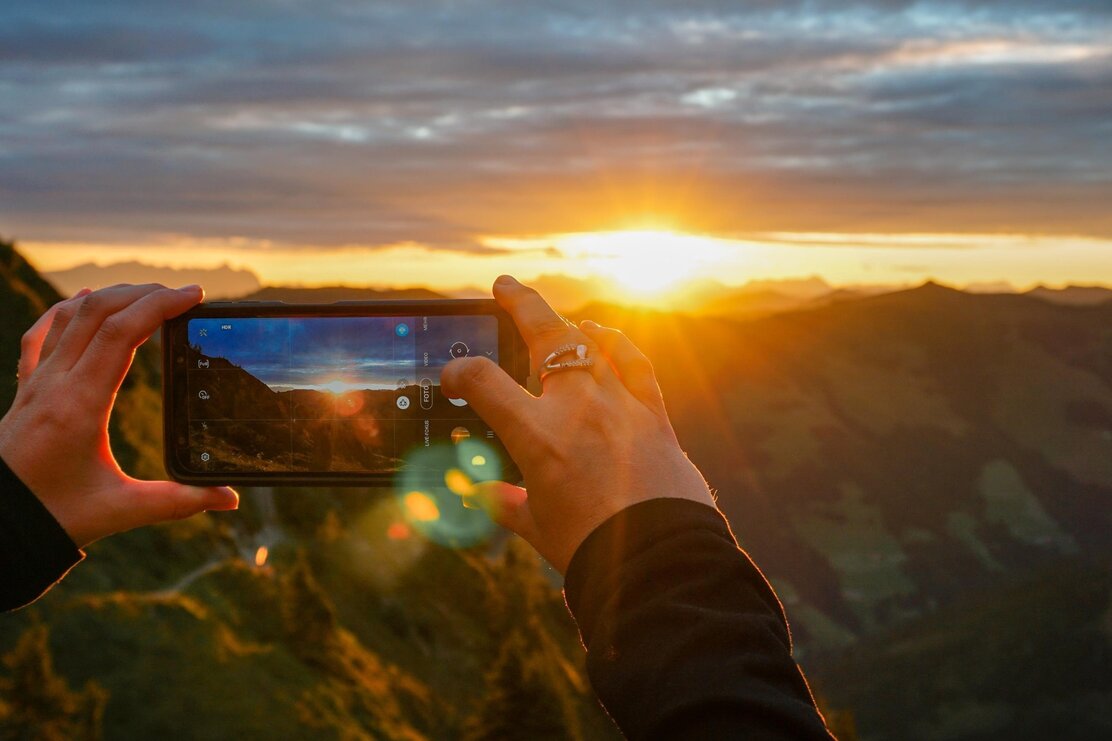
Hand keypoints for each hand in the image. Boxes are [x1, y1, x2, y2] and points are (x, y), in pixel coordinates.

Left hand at [0, 284, 237, 547]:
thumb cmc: (54, 516)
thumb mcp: (121, 510)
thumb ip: (179, 502)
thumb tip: (229, 499)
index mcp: (79, 405)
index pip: (121, 333)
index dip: (160, 306)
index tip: (194, 297)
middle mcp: (54, 384)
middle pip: (98, 312)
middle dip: (145, 295)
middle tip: (183, 295)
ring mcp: (35, 383)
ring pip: (71, 316)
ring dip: (113, 297)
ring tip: (149, 295)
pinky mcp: (26, 390)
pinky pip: (41, 334)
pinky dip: (65, 310)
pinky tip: (80, 300)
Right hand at [441, 275, 713, 573]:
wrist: (660, 560)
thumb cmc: (593, 549)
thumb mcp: (537, 527)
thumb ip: (507, 504)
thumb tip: (486, 495)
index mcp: (537, 436)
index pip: (482, 382)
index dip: (459, 374)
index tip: (452, 379)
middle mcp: (578, 409)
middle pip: (546, 335)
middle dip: (521, 304)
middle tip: (505, 286)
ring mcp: (619, 405)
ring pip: (591, 342)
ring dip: (570, 323)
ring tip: (556, 316)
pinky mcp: (653, 415)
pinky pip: (635, 365)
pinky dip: (618, 346)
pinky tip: (606, 337)